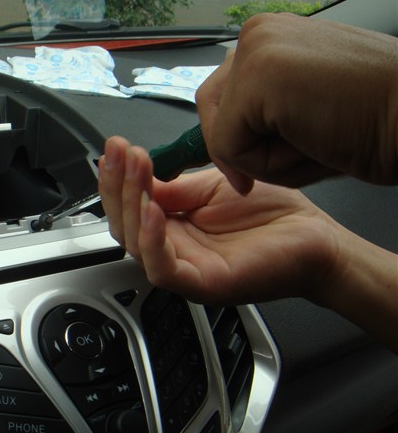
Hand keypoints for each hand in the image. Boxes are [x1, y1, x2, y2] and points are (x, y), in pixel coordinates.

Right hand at [98, 136, 340, 306]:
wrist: (316, 238)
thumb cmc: (272, 215)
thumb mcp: (212, 187)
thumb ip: (174, 187)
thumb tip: (137, 173)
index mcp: (173, 228)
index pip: (129, 207)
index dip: (117, 178)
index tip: (116, 147)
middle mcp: (173, 251)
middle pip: (123, 225)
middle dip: (116, 186)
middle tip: (119, 153)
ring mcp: (185, 270)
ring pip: (135, 245)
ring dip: (129, 206)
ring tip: (136, 170)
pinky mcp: (201, 284)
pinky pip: (162, 268)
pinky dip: (151, 240)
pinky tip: (153, 209)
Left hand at [196, 13, 397, 193]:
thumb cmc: (372, 121)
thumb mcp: (298, 115)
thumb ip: (255, 121)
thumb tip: (215, 147)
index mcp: (268, 39)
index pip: (220, 100)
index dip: (234, 139)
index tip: (257, 160)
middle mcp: (256, 35)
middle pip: (211, 113)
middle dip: (245, 150)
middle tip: (297, 151)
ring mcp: (255, 51)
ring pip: (221, 135)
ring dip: (262, 160)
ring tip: (316, 141)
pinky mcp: (257, 77)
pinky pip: (228, 147)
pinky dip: (265, 165)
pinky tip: (311, 143)